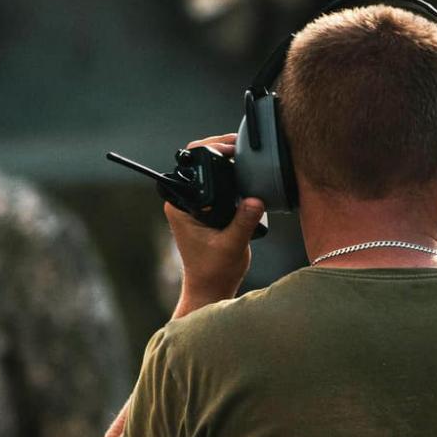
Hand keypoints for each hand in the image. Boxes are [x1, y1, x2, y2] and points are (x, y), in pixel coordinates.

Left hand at [166, 133, 266, 312]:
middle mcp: (184, 202)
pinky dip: (230, 178)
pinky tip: (245, 175)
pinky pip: (217, 185)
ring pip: (209, 173)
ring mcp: (194, 205)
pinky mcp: (205, 210)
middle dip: (220, 151)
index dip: (210, 149)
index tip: (231, 149)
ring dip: (226, 164)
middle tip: (242, 149)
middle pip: (199, 163)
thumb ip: (244, 222)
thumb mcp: (232, 246)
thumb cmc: (214, 272)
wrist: (211, 288)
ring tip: (246, 158)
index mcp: (181, 206)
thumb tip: (256, 200)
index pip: (190, 164)